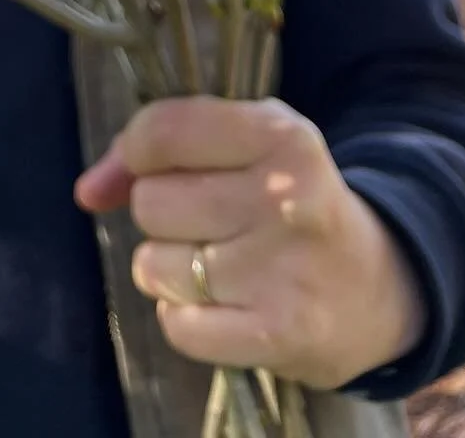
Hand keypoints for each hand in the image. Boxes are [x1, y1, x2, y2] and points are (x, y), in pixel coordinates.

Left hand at [74, 96, 426, 391]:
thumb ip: (158, 147)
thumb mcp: (245, 144)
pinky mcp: (276, 333)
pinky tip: (222, 303)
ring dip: (170, 268)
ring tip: (218, 262)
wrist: (377, 286)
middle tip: (210, 220)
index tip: (155, 166)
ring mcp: (281, 269)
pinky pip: (176, 325)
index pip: (160, 132)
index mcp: (280, 134)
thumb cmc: (291, 200)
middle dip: (163, 212)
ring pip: (154, 264)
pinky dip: (185, 318)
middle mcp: (284, 197)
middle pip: (150, 202)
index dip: (137, 152)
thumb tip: (87, 191)